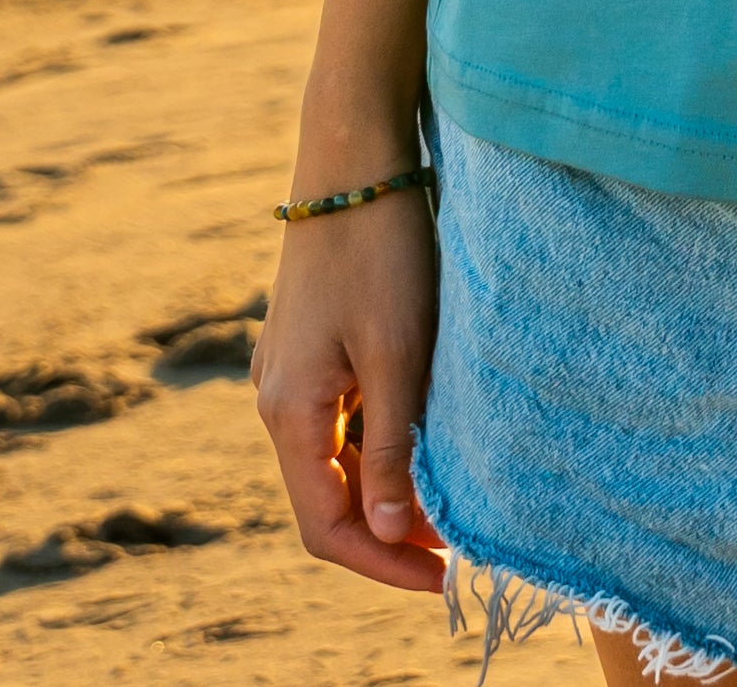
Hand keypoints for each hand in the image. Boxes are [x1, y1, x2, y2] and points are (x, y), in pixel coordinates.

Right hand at [253, 189, 445, 594]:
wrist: (355, 155)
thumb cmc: (380, 249)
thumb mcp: (395, 351)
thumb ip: (392, 444)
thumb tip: (392, 532)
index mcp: (289, 411)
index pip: (326, 526)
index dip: (383, 563)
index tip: (444, 580)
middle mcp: (277, 399)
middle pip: (328, 499)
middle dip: (389, 532)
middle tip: (458, 546)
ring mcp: (292, 370)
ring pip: (337, 459)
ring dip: (388, 488)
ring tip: (452, 498)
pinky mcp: (312, 344)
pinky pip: (342, 419)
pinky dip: (381, 444)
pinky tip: (426, 437)